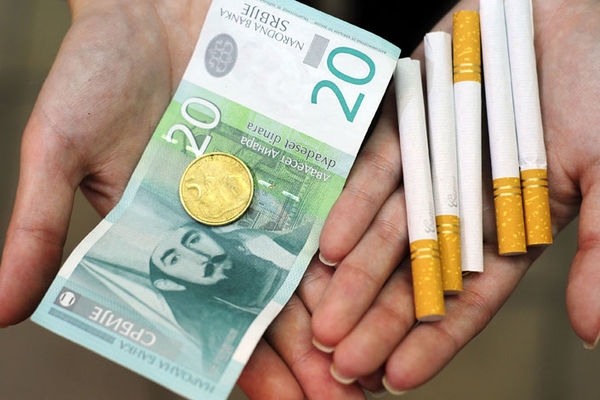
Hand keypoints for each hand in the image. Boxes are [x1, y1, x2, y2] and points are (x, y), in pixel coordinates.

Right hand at [0, 1, 363, 397]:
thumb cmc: (97, 69)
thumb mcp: (58, 148)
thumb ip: (36, 226)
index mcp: (174, 235)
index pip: (214, 313)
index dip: (246, 362)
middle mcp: (229, 219)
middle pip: (275, 297)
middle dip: (309, 353)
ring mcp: (271, 183)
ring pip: (316, 257)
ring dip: (346, 308)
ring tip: (374, 361)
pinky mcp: (304, 143)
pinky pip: (340, 190)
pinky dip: (362, 232)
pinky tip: (386, 275)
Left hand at [311, 0, 599, 392]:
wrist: (561, 8)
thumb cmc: (599, 82)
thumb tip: (593, 329)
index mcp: (514, 224)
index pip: (468, 297)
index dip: (434, 339)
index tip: (397, 378)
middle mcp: (463, 200)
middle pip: (415, 273)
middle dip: (379, 320)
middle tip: (342, 364)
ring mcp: (432, 164)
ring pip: (386, 230)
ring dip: (355, 277)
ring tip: (324, 323)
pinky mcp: (407, 123)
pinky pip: (377, 170)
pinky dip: (354, 206)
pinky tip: (330, 247)